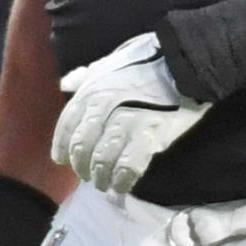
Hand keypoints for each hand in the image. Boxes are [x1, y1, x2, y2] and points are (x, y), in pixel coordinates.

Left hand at [52, 34, 206, 196]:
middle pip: (82, 148)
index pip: (66, 127)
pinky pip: (128, 167)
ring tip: (106, 184)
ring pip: (102, 161)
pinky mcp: (150, 135)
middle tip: (89, 176)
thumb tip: (66, 83)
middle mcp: (102, 108)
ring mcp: (126, 122)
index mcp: (90, 91)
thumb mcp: (108, 62)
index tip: (64, 161)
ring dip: (101, 178)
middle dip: (82, 167)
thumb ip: (85, 75)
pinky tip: (122, 185)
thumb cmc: (145, 60)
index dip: (62, 147)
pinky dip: (122, 180)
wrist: (183, 60)